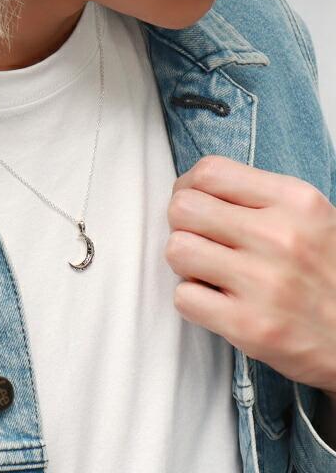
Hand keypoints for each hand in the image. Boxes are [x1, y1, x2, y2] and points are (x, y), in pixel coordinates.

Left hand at [165, 155, 335, 394]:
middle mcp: (280, 236)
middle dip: (183, 225)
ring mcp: (264, 282)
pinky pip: (183, 297)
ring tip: (209, 272)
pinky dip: (192, 301)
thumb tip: (190, 189)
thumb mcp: (308, 218)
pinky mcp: (248, 326)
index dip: (188, 187)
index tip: (195, 203)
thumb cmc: (325, 271)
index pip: (209, 171)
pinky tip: (216, 302)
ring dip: (184, 263)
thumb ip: (255, 198)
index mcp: (295, 201)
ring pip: (177, 249)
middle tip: (201, 241)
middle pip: (183, 208)